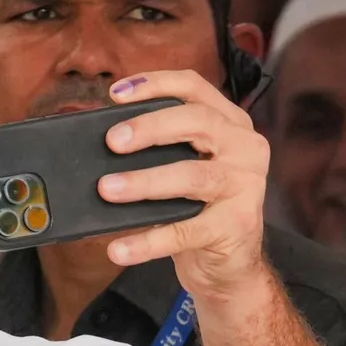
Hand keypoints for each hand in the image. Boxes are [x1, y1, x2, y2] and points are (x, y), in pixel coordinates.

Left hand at [96, 70, 271, 298]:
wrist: (230, 261)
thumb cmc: (197, 205)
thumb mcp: (182, 166)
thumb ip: (156, 148)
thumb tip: (101, 143)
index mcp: (228, 124)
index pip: (194, 88)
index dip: (155, 83)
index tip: (115, 93)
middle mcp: (244, 147)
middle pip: (197, 122)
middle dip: (150, 128)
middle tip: (111, 142)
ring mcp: (244, 186)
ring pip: (191, 175)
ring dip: (145, 182)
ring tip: (107, 189)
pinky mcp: (236, 225)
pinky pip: (185, 231)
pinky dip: (148, 241)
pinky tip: (119, 248)